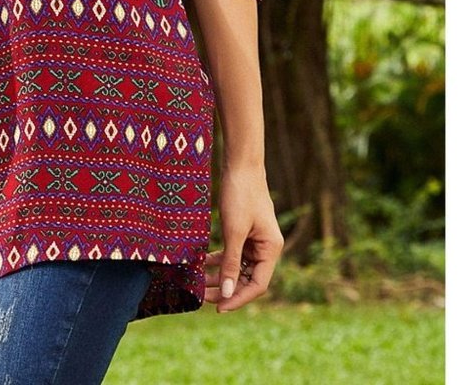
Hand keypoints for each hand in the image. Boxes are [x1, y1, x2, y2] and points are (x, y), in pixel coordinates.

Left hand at [204, 165, 283, 312]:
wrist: (240, 164)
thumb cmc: (240, 195)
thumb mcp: (234, 231)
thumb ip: (231, 262)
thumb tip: (227, 292)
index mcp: (271, 249)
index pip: (257, 285)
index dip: (238, 298)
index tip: (218, 307)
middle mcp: (267, 248)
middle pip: (248, 278)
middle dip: (227, 289)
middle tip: (204, 297)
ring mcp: (256, 240)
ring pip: (239, 267)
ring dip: (221, 275)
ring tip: (200, 283)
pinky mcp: (245, 232)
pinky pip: (234, 253)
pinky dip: (220, 260)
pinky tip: (204, 264)